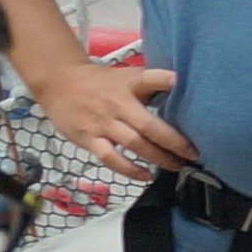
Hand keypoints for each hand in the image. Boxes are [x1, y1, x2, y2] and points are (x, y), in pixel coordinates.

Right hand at [29, 49, 194, 177]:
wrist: (58, 83)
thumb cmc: (100, 82)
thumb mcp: (128, 75)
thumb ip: (153, 82)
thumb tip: (183, 86)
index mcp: (129, 85)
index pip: (149, 79)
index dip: (166, 81)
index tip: (182, 86)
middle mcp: (117, 105)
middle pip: (149, 125)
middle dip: (174, 141)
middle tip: (193, 154)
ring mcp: (102, 123)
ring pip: (134, 144)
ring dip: (158, 157)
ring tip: (176, 166)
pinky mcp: (89, 139)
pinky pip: (110, 158)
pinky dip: (129, 169)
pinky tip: (146, 176)